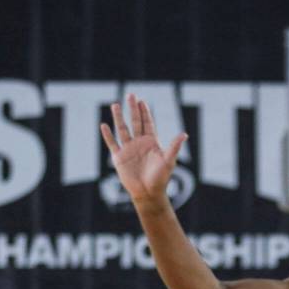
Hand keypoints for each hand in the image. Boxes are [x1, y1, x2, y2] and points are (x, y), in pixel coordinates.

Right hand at [100, 94, 187, 209]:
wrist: (148, 193)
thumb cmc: (160, 179)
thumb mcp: (168, 161)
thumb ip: (174, 147)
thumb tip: (184, 134)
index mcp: (151, 142)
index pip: (147, 123)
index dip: (145, 112)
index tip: (142, 101)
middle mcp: (139, 143)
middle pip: (135, 122)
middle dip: (133, 109)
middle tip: (130, 95)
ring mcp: (128, 149)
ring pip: (122, 130)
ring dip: (118, 118)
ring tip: (115, 105)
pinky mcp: (119, 158)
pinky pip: (112, 144)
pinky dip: (108, 135)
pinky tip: (104, 125)